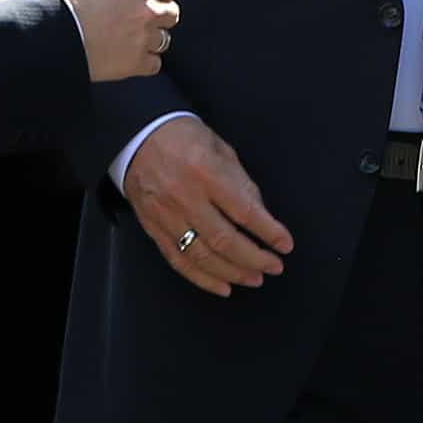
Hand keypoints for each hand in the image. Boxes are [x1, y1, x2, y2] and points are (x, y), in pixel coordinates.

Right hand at [51, 0, 182, 85]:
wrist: (50, 33)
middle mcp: (147, 10)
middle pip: (171, 14)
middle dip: (160, 14)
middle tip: (141, 18)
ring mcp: (142, 38)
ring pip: (164, 39)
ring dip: (152, 38)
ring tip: (131, 38)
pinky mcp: (134, 63)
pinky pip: (154, 64)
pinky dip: (145, 62)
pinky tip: (129, 56)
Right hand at [123, 114, 291, 296]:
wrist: (137, 136)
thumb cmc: (183, 137)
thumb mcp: (220, 148)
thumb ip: (242, 183)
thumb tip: (262, 217)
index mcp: (205, 172)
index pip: (244, 211)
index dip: (268, 232)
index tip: (285, 244)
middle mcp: (184, 197)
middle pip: (224, 240)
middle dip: (254, 259)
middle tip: (274, 267)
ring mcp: (166, 216)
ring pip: (202, 256)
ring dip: (233, 273)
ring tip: (254, 278)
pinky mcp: (153, 229)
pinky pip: (179, 261)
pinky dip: (202, 278)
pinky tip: (223, 287)